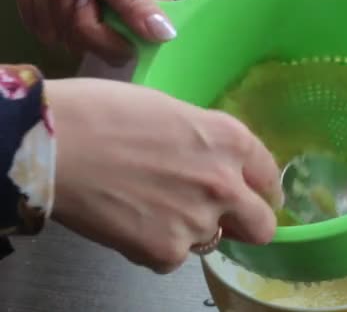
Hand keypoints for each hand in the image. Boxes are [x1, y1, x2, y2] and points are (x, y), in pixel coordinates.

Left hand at [16, 0, 174, 65]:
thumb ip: (135, 1)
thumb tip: (166, 35)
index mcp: (142, 18)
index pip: (121, 52)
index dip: (99, 30)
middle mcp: (117, 30)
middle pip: (85, 46)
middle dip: (68, 7)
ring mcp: (84, 29)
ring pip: (56, 37)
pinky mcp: (57, 25)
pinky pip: (37, 26)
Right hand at [45, 78, 282, 273]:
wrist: (56, 142)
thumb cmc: (105, 112)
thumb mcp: (173, 112)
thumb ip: (206, 143)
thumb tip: (211, 161)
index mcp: (231, 141)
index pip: (269, 176)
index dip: (262, 189)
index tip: (254, 196)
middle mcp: (226, 185)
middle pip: (262, 225)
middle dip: (247, 224)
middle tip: (224, 218)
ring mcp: (199, 222)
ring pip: (209, 239)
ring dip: (189, 228)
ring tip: (149, 206)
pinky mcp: (166, 251)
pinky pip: (172, 257)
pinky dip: (155, 244)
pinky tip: (129, 220)